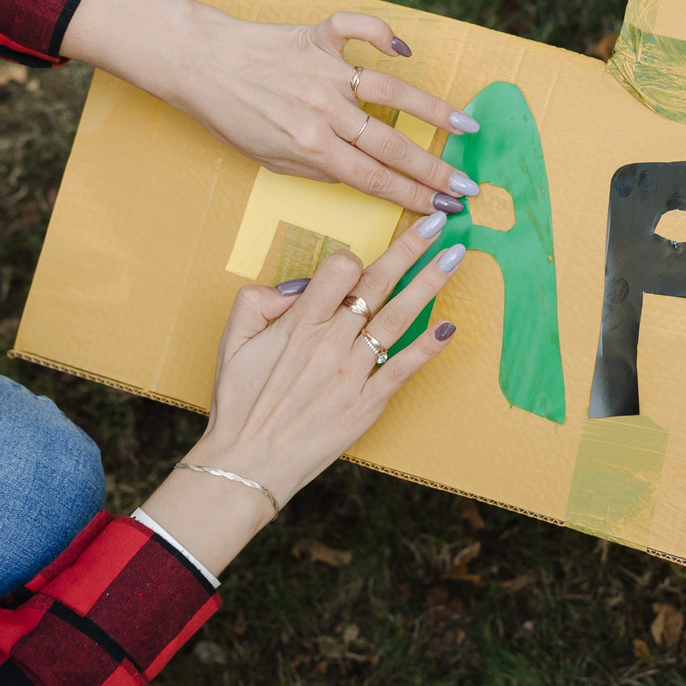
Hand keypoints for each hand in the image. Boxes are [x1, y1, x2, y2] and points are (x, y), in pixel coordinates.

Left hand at [60, 0, 478, 215]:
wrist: (196, 64)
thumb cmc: (228, 116)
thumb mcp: (270, 160)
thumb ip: (318, 169)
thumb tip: (360, 173)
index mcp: (311, 148)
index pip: (375, 179)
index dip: (414, 197)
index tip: (444, 210)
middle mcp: (324, 111)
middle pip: (392, 145)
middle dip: (435, 170)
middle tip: (468, 185)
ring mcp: (324, 72)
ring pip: (390, 91)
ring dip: (431, 111)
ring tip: (465, 126)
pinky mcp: (316, 37)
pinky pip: (356, 29)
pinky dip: (382, 33)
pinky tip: (406, 49)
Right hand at [137, 215, 459, 574]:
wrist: (247, 463)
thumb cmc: (239, 404)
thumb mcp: (230, 342)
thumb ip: (256, 301)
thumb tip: (298, 287)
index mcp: (297, 324)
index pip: (339, 270)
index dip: (351, 258)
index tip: (360, 259)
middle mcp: (329, 342)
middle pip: (378, 283)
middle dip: (411, 248)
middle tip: (438, 222)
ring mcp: (352, 373)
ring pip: (398, 318)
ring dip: (430, 284)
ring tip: (456, 256)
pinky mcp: (366, 403)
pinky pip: (402, 368)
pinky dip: (427, 348)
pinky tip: (449, 327)